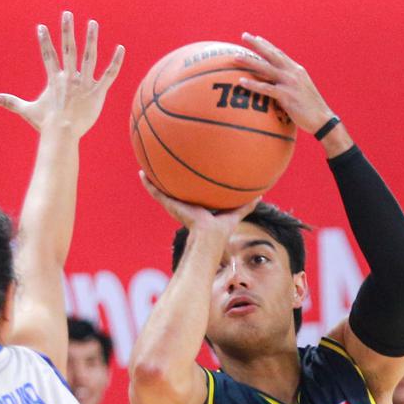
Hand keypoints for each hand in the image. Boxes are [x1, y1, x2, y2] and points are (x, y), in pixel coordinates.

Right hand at [0, 11, 124, 136]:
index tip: (41, 26)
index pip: (48, 56)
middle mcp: (69, 78)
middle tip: (67, 13)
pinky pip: (109, 74)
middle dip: (67, 30)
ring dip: (91, 39)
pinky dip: (116, 62)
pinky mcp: (97, 92)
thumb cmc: (45, 124)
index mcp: (54, 80)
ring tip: (92, 23)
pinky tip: (121, 48)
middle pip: (68, 49)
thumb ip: (12, 102)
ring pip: (90, 57)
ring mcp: (84, 84)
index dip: (44, 41)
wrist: (61, 135)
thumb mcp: (27, 110)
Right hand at [138, 170, 258, 237]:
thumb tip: (261, 195)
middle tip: (164, 167)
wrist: (209, 236)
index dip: (189, 187)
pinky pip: (156, 193)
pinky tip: (142, 173)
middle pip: (174, 191)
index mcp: (196, 208)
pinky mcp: (170, 205)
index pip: (191, 196)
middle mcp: (183, 206)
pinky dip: (148, 184)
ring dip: (152, 181)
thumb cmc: (221, 230)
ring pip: (161, 191)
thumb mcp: (235, 212)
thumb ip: (246, 205)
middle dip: (168, 181)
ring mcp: (175, 206)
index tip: (187, 177)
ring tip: (145, 168)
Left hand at [233, 33, 335, 134]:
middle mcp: (293, 72)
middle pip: (271, 54)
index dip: (267, 45)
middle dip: (257, 44)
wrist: (322, 119)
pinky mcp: (287, 96)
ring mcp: (290, 83)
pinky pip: (266, 88)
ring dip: (250, 61)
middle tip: (244, 35)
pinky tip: (241, 82)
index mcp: (296, 70)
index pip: (279, 53)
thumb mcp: (299, 90)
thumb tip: (275, 84)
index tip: (255, 37)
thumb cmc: (309, 108)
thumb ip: (288, 83)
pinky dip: (253, 84)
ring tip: (235, 57)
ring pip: (266, 68)